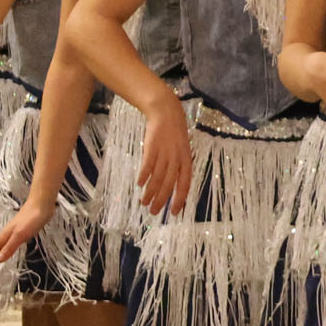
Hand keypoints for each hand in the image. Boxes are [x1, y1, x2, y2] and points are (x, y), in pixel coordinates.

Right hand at [0, 195, 55, 268]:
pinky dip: (2, 247)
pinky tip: (5, 248)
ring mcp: (14, 231)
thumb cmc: (32, 218)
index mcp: (4, 237)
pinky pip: (8, 242)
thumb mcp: (21, 235)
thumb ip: (9, 247)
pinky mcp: (22, 230)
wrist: (42, 203)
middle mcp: (6, 235)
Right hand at [136, 99, 193, 216]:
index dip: (180, 199)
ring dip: (150, 192)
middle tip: (154, 212)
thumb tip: (170, 186)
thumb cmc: (174, 134)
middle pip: (170, 184)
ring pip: (158, 177)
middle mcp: (177, 158)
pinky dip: (143, 175)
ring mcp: (165, 153)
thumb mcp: (181, 150)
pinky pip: (148, 164)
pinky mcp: (153, 147)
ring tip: (144, 203)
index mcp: (186, 160)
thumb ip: (177, 166)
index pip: (185, 184)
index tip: (174, 213)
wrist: (166, 113)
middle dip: (162, 200)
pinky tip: (139, 184)